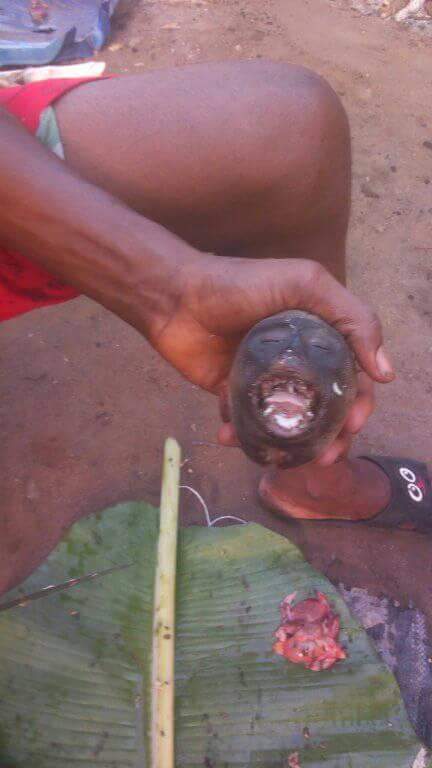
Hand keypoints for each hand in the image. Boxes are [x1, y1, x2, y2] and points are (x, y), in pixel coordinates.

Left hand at [150, 253, 392, 460]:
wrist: (175, 297)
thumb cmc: (240, 285)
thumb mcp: (304, 284)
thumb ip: (351, 316)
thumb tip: (386, 373)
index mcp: (319, 336)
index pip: (352, 376)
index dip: (359, 404)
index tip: (353, 426)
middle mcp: (296, 360)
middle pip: (324, 407)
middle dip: (330, 437)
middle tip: (324, 456)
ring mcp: (263, 379)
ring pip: (287, 421)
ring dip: (290, 445)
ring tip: (281, 458)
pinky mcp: (231, 393)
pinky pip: (245, 423)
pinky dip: (241, 436)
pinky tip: (229, 436)